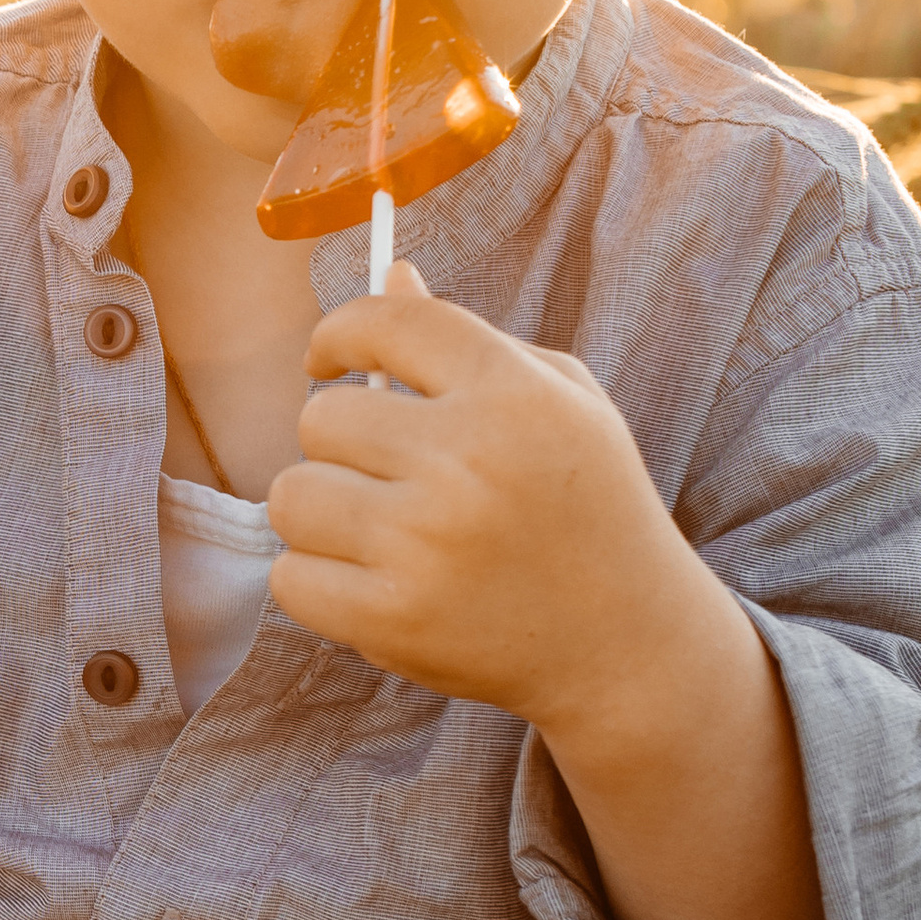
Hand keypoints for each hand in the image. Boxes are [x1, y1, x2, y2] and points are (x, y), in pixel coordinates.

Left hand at [274, 258, 700, 731]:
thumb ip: (466, 340)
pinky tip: (372, 581)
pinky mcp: (392, 617)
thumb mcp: (560, 405)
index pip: (385, 322)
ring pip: (292, 495)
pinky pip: (290, 576)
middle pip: (319, 417)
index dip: (338, 333)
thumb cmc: (588, 509)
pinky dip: (317, 580)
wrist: (630, 645)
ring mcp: (425, 543)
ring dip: (322, 509)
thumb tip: (390, 274)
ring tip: (375, 528)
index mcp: (511, 394)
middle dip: (340, 442)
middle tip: (383, 471)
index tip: (328, 360)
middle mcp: (465, 460)